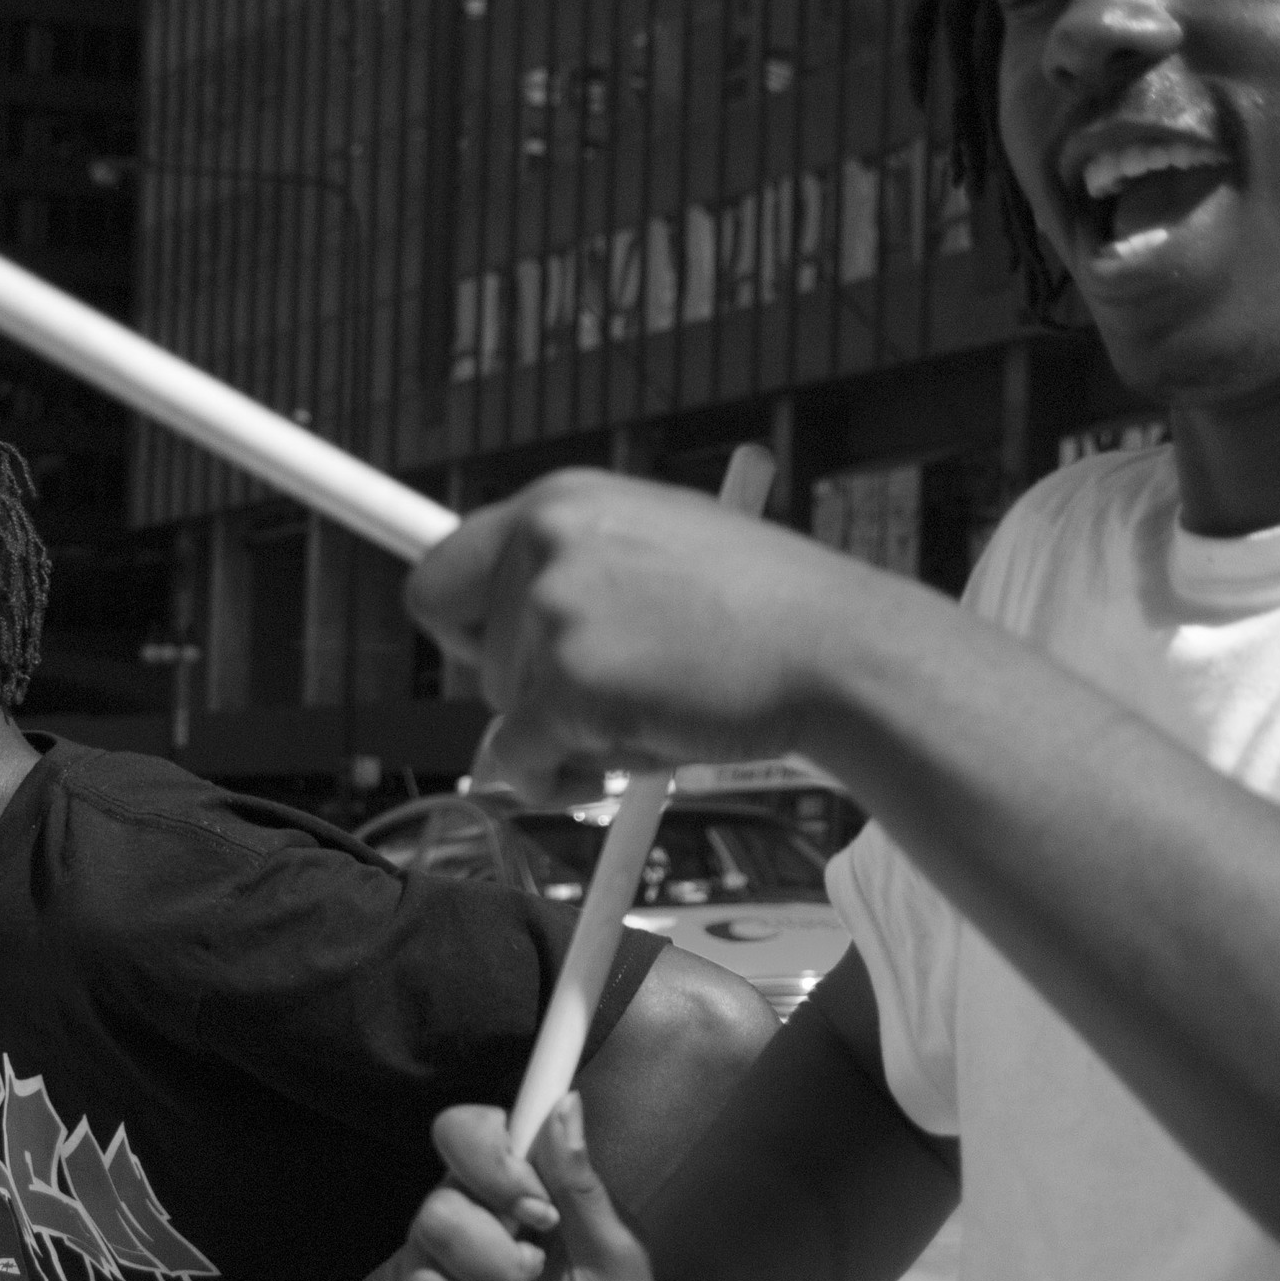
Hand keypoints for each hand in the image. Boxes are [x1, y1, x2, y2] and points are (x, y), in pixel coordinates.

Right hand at [399, 1094, 665, 1280]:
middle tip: (534, 1280)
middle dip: (493, 1265)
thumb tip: (565, 1104)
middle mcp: (463, 1215)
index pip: (461, 1131)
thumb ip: (581, 1185)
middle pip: (433, 1214)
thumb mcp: (615, 1255)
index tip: (540, 1212)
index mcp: (510, 1183)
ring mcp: (435, 1270)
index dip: (489, 1166)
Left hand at [406, 469, 903, 799]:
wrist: (838, 650)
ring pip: (502, 712)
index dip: (464, 626)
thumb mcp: (656, 548)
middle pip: (470, 656)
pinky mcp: (568, 685)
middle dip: (527, 689)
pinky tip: (637, 754)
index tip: (483, 657)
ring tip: (662, 704)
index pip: (441, 570)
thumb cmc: (765, 611)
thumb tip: (497, 650)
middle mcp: (542, 543)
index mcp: (559, 501)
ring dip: (567, 733)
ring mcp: (552, 613)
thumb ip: (575, 578)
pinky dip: (559, 779)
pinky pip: (518, 761)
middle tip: (615, 692)